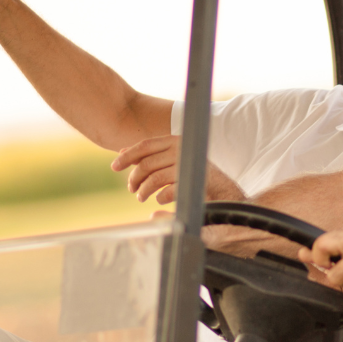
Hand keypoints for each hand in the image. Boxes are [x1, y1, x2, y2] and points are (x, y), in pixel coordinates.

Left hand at [112, 135, 244, 203]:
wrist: (228, 195)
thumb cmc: (198, 177)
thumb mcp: (174, 162)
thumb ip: (152, 156)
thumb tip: (123, 151)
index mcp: (178, 140)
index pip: (146, 145)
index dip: (128, 155)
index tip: (114, 166)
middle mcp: (183, 149)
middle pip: (146, 163)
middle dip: (134, 178)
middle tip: (131, 189)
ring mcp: (189, 165)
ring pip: (154, 178)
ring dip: (144, 190)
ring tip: (142, 197)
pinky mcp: (193, 183)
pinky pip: (166, 192)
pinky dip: (159, 197)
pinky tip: (159, 200)